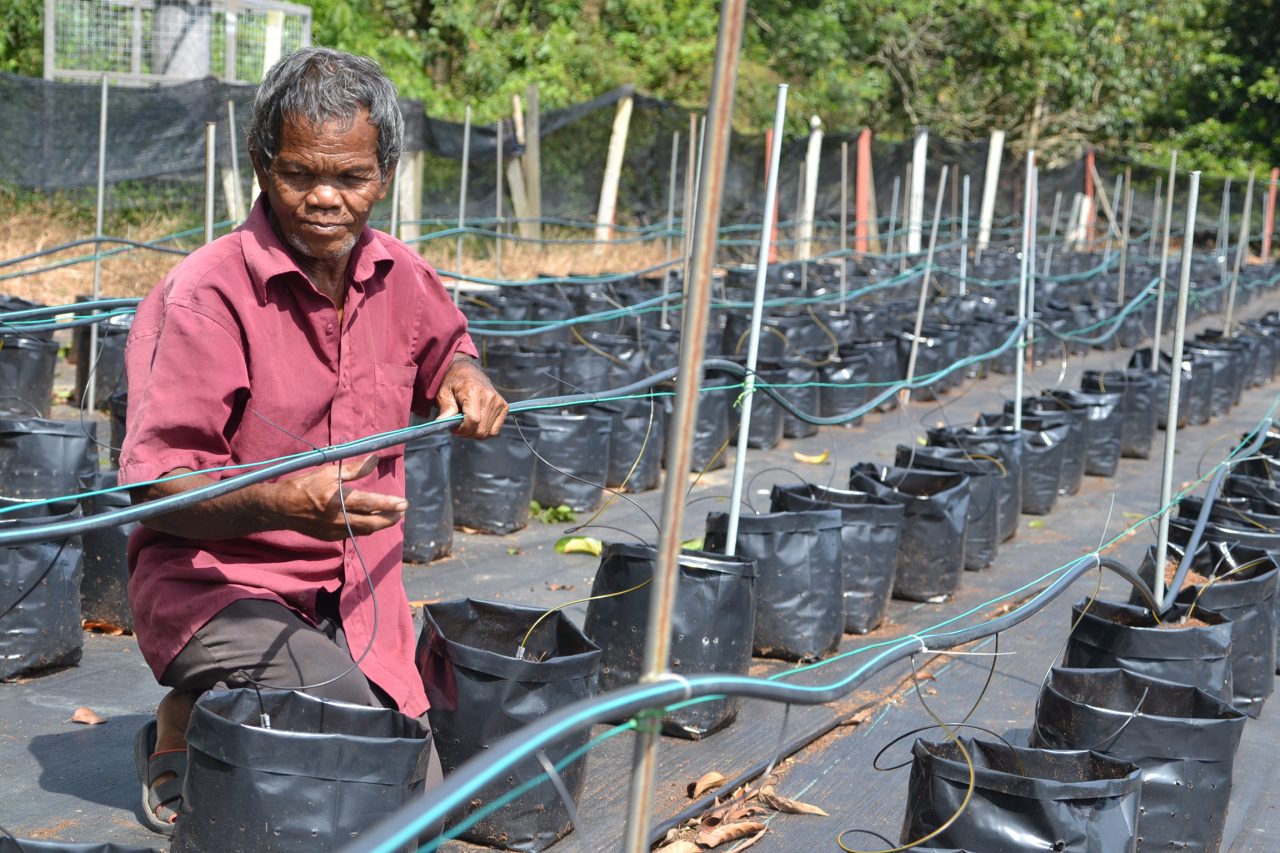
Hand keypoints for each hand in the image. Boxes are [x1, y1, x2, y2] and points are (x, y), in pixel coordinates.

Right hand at [277, 454, 407, 539]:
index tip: (404, 503)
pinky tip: (370, 520)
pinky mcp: (330, 537)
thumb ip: (354, 469)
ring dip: (379, 524)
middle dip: (389, 518)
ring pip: (364, 530)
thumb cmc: (305, 486)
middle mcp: (337, 518)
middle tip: (402, 511)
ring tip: (391, 515)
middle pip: (371, 523)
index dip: (388, 504)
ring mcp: (334, 531)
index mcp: (337, 500)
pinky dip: (364, 527)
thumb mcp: (328, 473)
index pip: (369, 503)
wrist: (282, 509)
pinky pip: (353, 533)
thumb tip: (374, 460)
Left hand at [435, 356, 508, 438]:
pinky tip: (477, 424)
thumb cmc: (454, 383)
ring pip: (487, 432)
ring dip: (475, 433)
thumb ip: (445, 409)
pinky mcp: (503, 407)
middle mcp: (489, 396)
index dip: (462, 430)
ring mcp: (498, 402)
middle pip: (481, 429)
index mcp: (474, 391)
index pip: (473, 420)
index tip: (454, 428)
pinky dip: (485, 431)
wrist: (468, 372)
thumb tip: (442, 423)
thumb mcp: (444, 394)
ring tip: (467, 423)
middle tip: (459, 426)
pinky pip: (495, 430)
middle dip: (467, 433)